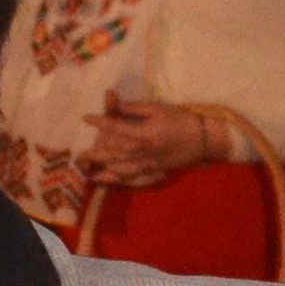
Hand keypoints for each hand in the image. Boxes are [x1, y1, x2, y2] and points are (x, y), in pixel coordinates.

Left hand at [80, 100, 218, 190]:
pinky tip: (107, 182)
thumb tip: (113, 103)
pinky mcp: (154, 173)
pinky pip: (134, 181)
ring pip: (121, 170)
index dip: (101, 122)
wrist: (203, 139)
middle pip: (115, 154)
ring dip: (103, 170)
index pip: (117, 128)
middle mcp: (143, 153)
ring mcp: (149, 166)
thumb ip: (133, 108)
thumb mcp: (157, 108)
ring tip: (88, 170)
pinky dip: (119, 182)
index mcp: (144, 135)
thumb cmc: (180, 120)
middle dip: (97, 152)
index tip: (86, 118)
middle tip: (80, 153)